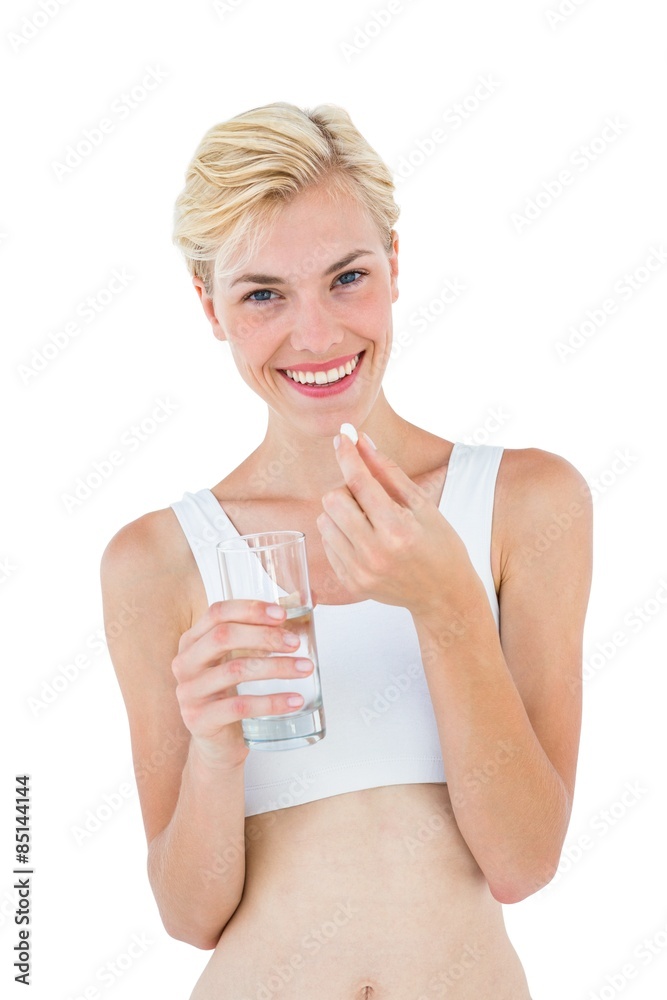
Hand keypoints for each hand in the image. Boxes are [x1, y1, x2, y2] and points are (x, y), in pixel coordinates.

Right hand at [171, 599, 313, 767]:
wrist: (217, 744)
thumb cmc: (231, 693)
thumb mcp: (242, 658)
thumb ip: (268, 629)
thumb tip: (311, 599)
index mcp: (193, 640)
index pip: (218, 612)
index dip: (251, 609)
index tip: (282, 615)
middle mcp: (185, 662)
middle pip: (223, 637)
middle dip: (265, 636)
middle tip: (296, 643)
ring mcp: (189, 692)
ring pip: (235, 670)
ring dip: (276, 667)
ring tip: (305, 668)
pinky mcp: (199, 720)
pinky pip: (239, 707)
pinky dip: (271, 702)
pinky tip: (295, 700)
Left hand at [315, 433, 482, 621]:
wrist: (444, 595)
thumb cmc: (440, 546)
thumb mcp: (422, 505)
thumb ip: (388, 471)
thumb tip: (362, 441)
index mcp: (398, 530)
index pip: (360, 483)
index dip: (348, 455)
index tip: (343, 437)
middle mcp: (375, 553)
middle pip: (333, 500)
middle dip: (346, 489)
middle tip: (368, 497)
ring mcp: (360, 571)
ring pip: (325, 521)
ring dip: (340, 512)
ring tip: (367, 520)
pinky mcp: (350, 583)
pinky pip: (327, 544)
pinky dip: (340, 533)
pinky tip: (364, 538)